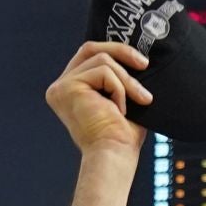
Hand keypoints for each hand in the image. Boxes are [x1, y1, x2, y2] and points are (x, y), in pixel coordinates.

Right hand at [45, 41, 151, 155]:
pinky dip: (119, 89)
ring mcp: (62, 86)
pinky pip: (103, 72)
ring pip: (102, 61)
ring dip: (126, 81)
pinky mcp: (68, 87)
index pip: (90, 56)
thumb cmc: (121, 138)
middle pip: (91, 49)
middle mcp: (61, 87)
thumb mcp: (123, 100)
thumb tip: (137, 57)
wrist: (115, 156)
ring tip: (139, 101)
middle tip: (145, 64)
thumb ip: (120, 78)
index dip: (115, 52)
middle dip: (121, 51)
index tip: (141, 63)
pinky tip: (120, 110)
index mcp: (71, 90)